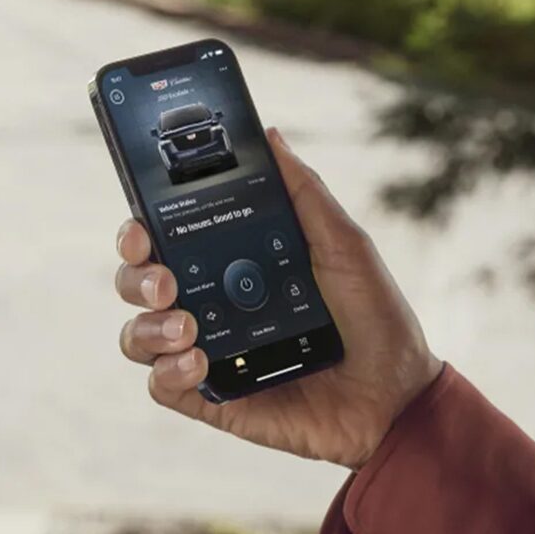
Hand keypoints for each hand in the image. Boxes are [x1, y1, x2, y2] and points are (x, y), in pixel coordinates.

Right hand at [114, 126, 444, 469]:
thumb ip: (303, 191)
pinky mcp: (213, 398)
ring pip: (137, 336)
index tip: (141, 225)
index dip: (136, 230)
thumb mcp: (343, 244)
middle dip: (136, 277)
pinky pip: (161, 386)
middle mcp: (208, 303)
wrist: (398, 394)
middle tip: (166, 281)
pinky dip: (168, 372)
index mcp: (229, 262)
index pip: (162, 238)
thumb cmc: (374, 314)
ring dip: (148, 327)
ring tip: (188, 327)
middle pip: (136, 283)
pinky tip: (199, 361)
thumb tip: (269, 135)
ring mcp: (206, 352)